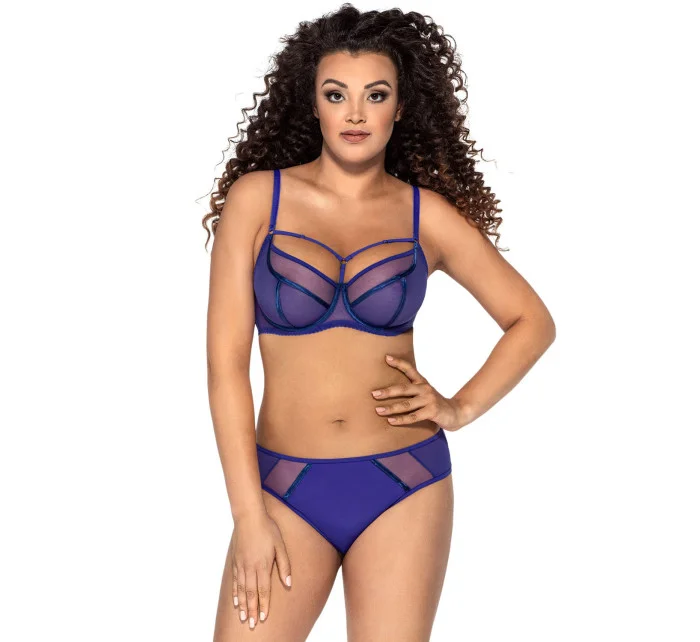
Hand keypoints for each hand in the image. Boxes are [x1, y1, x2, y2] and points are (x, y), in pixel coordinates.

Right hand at [231, 510, 291, 629]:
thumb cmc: (268, 529)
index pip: (264, 590)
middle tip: (252, 625)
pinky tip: (236, 601)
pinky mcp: (236, 561)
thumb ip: (285, 565)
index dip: (264, 605)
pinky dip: (235, 593)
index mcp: (263, 565)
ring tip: (244, 618)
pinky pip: (235, 581)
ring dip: (243, 605)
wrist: (249, 517)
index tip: (264, 618)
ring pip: (242, 590)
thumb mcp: (280, 545)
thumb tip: (289, 583)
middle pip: (251, 593)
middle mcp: (251, 568)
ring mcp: (242, 565)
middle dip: (252, 610)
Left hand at [371, 354, 469, 431]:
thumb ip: (411, 391)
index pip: (409, 369)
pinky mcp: (432, 411)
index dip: (398, 363)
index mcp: (422, 382)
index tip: (386, 357)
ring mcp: (428, 400)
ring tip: (378, 410)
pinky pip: (413, 416)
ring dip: (391, 408)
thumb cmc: (435, 403)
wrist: (456, 413)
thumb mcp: (425, 393)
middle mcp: (425, 389)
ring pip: (406, 404)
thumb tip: (389, 391)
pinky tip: (391, 421)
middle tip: (373, 394)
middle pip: (403, 388)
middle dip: (387, 391)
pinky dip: (401, 419)